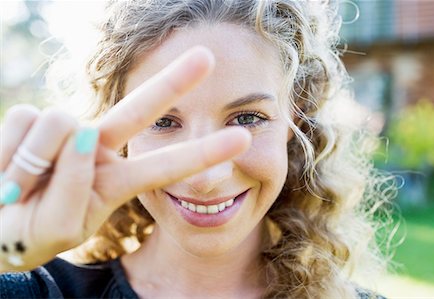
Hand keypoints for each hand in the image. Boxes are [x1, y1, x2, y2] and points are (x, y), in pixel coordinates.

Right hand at [0, 47, 250, 271]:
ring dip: (34, 165)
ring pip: (63, 125)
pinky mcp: (29, 118)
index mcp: (116, 180)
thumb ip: (72, 191)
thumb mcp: (58, 228)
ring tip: (19, 190)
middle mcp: (97, 149)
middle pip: (139, 111)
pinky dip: (6, 155)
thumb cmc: (29, 232)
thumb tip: (80, 131)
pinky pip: (24, 123)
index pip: (166, 166)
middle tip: (209, 56)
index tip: (243, 138)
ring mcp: (65, 131)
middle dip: (173, 84)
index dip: (203, 153)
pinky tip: (6, 170)